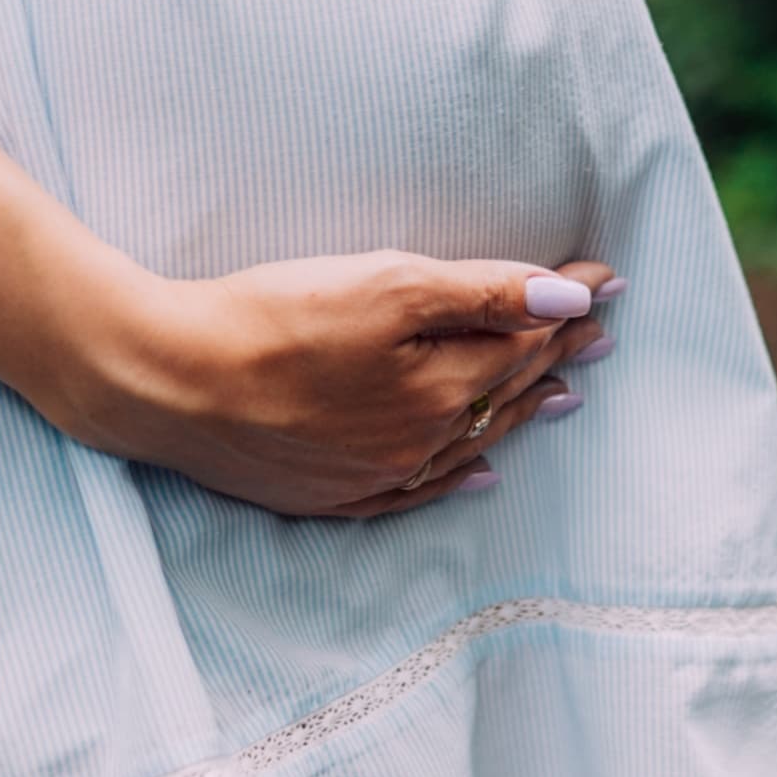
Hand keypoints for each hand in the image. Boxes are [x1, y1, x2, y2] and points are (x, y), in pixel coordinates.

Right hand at [59, 249, 618, 517]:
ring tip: (563, 393)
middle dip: (556, 356)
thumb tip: (570, 298)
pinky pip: (419, 490)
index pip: (527, 340)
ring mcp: (376, 475)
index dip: (568, 306)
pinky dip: (459, 473)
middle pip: (506, 391)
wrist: (168, 380)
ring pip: (472, 440)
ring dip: (521, 410)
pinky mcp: (331, 493)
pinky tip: (481, 469)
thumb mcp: (385, 283)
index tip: (607, 283)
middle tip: (599, 334)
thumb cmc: (272, 319)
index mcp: (443, 387)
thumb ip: (483, 292)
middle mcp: (422, 442)